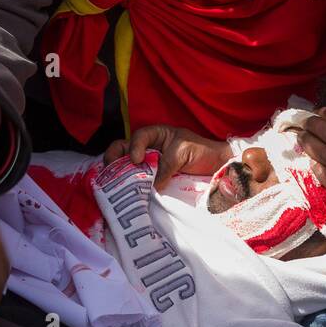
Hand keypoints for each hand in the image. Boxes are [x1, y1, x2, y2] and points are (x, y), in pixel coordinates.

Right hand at [103, 125, 232, 191]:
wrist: (215, 166)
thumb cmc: (201, 151)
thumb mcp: (184, 152)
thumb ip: (167, 165)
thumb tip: (153, 185)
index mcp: (157, 134)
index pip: (139, 137)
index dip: (134, 147)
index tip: (136, 160)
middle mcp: (149, 148)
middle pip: (124, 148)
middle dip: (114, 158)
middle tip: (110, 170)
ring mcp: (148, 164)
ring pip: (126, 165)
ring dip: (119, 173)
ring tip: (113, 183)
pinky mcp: (152, 179)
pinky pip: (137, 180)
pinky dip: (129, 185)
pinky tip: (125, 192)